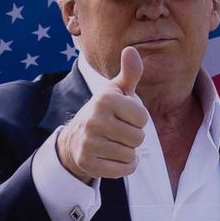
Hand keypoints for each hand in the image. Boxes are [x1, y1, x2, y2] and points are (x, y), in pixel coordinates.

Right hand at [56, 47, 148, 182]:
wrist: (77, 139)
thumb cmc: (105, 112)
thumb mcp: (117, 91)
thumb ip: (130, 73)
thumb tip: (131, 50)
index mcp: (105, 99)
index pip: (143, 118)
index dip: (138, 120)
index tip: (124, 117)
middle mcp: (94, 120)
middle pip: (138, 138)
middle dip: (134, 137)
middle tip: (118, 132)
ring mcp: (89, 143)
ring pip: (131, 155)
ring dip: (128, 152)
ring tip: (114, 143)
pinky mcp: (88, 163)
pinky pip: (123, 170)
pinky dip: (123, 167)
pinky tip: (113, 158)